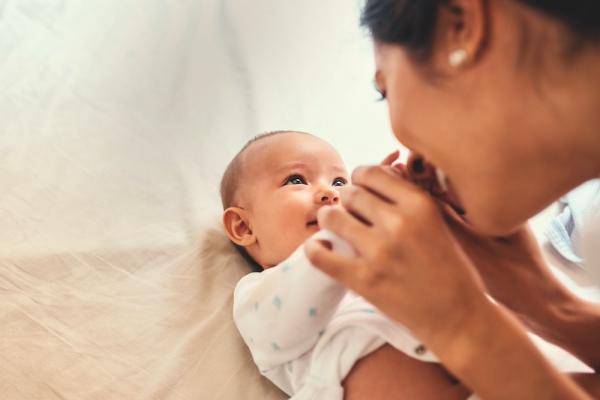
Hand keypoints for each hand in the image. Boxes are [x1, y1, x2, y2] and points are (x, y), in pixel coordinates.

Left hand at [305, 163, 487, 345]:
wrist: (456, 315)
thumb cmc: (448, 265)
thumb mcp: (436, 220)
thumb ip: (405, 196)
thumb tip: (369, 175)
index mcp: (419, 204)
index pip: (371, 173)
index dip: (360, 179)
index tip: (360, 189)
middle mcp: (398, 222)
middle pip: (351, 193)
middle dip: (347, 200)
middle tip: (351, 213)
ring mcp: (379, 251)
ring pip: (332, 217)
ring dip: (329, 219)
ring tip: (334, 226)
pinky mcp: (364, 279)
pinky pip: (320, 256)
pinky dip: (314, 249)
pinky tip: (319, 248)